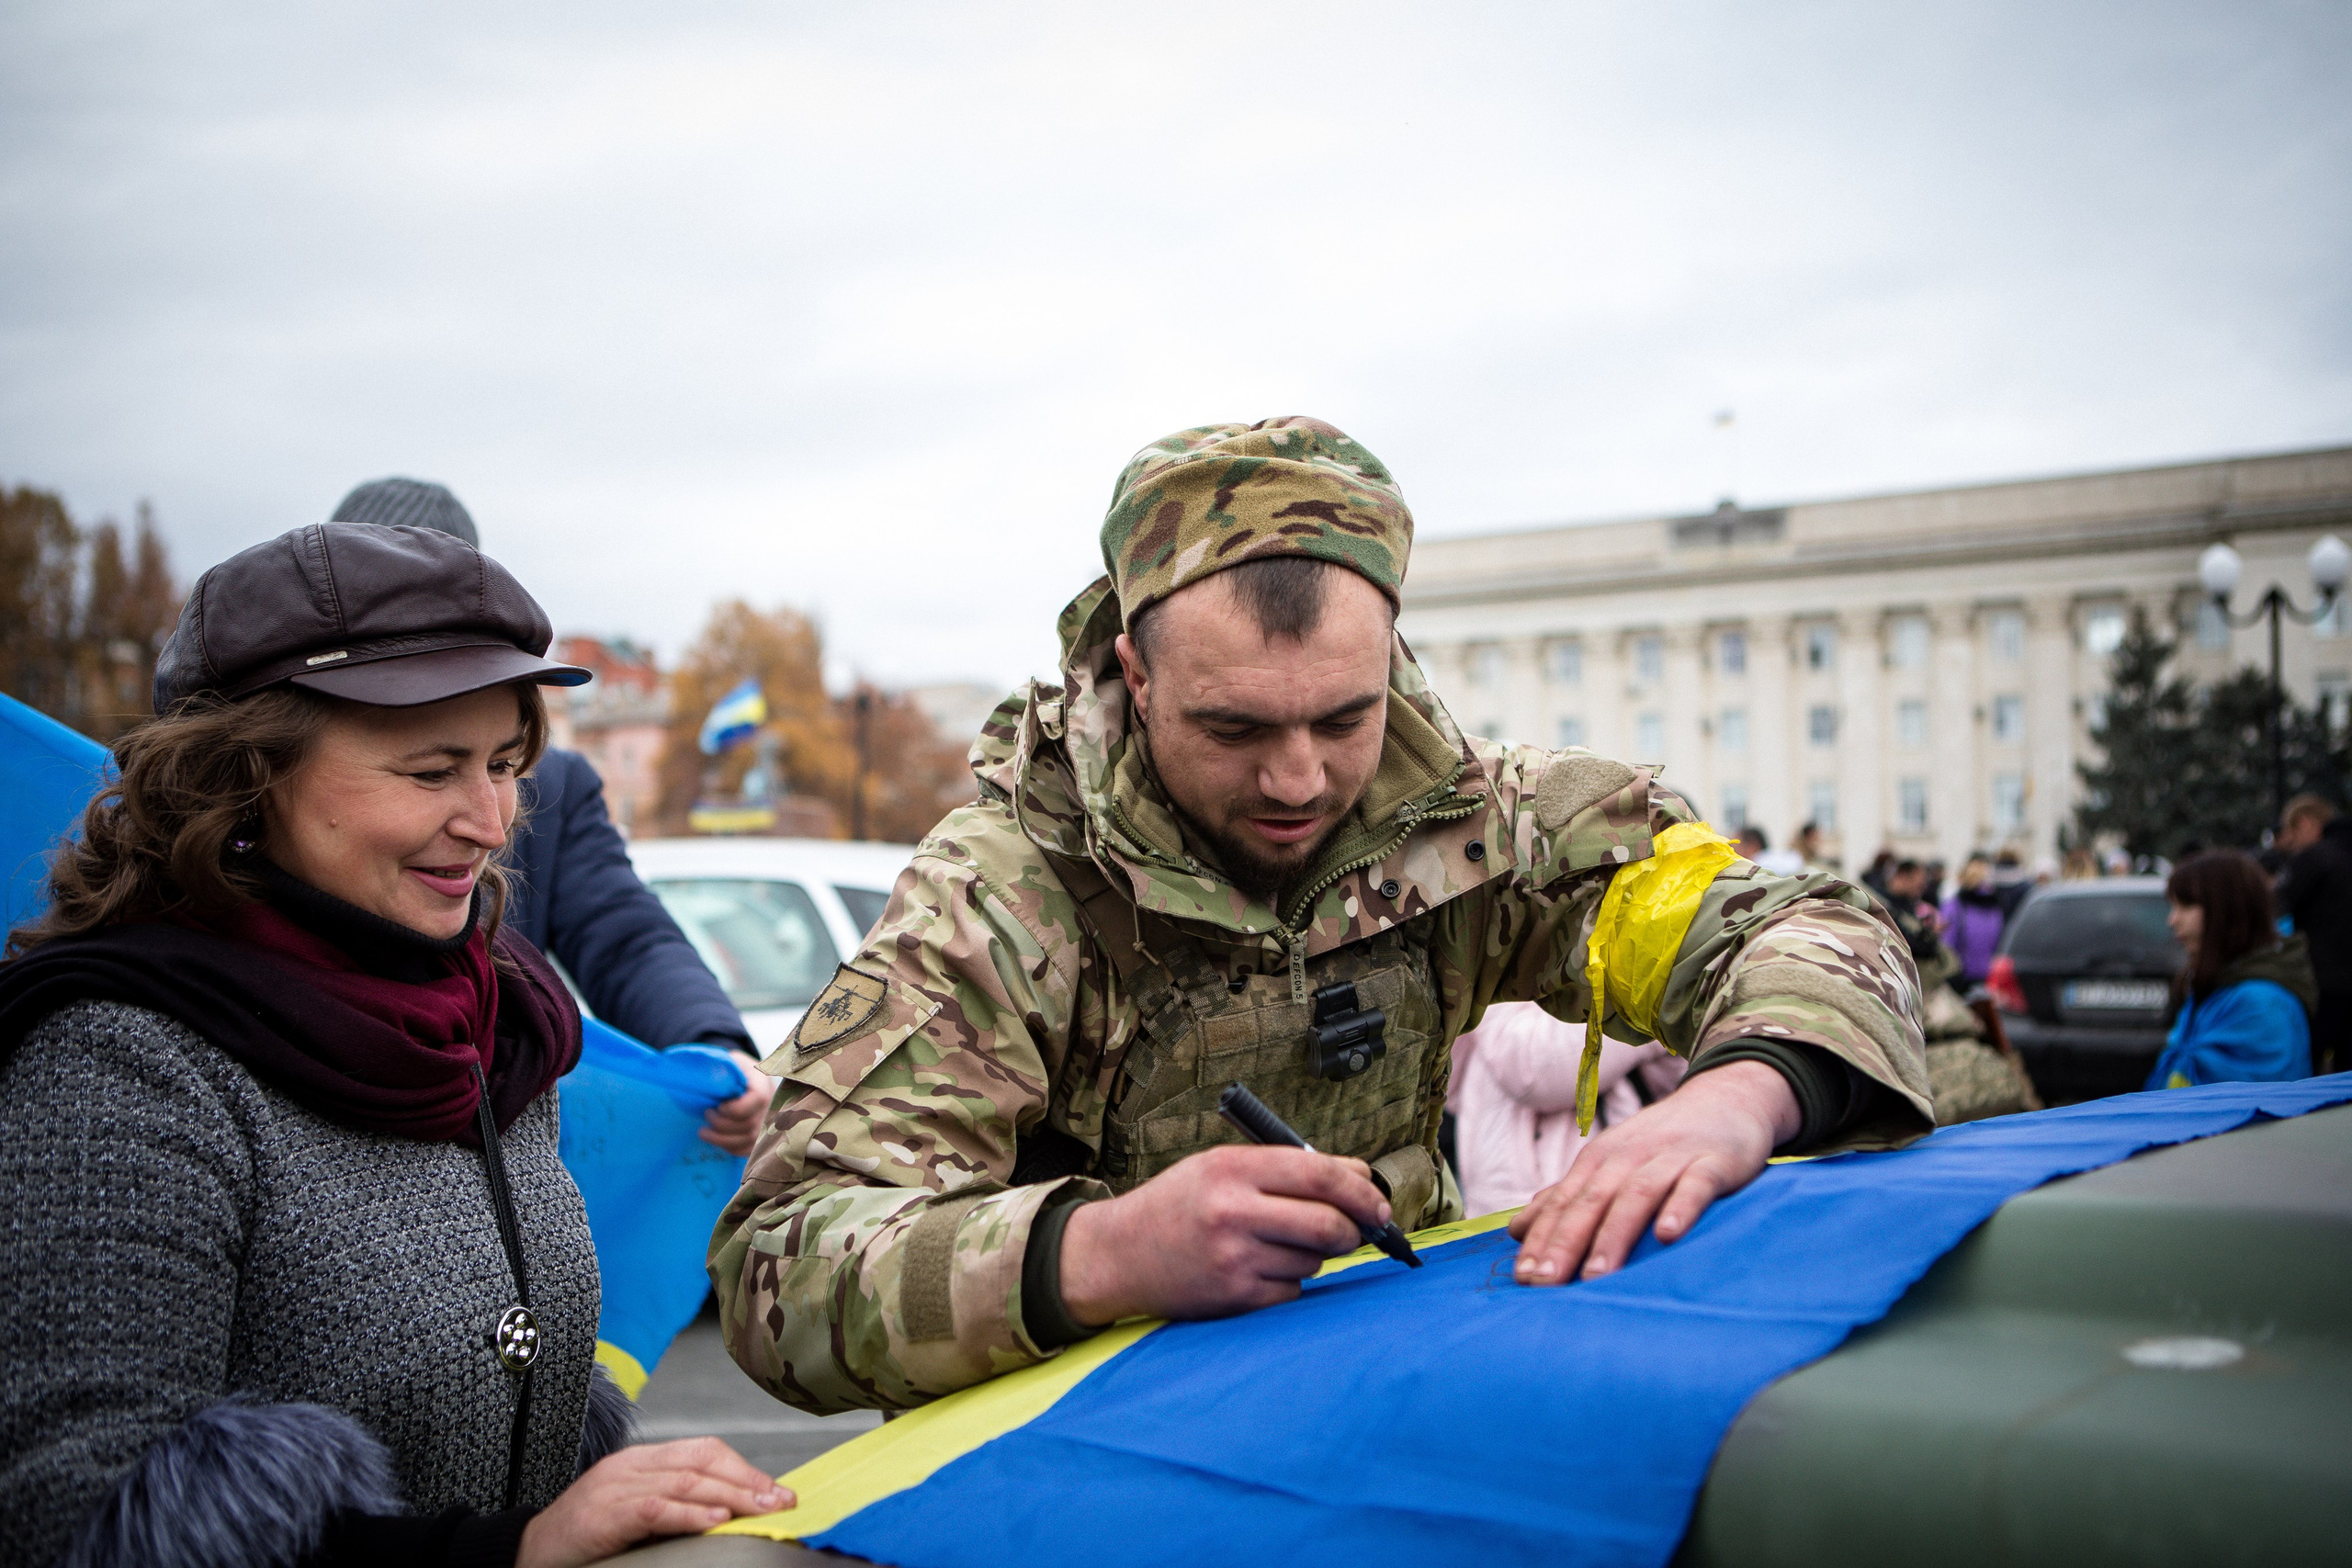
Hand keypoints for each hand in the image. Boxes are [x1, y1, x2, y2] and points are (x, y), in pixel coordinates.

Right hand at [516, 1437, 791, 1567]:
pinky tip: (715, 1519)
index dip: (744, 1469)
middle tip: (782, 1501)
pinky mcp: (604, 1514)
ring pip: (685, 1481)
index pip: (703, 1451)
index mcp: (641, 1461)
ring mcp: (615, 1487)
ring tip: (762, 1509)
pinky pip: (654, 1507)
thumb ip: (676, 1506)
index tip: (778, 1491)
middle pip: (701, 1462)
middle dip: (748, 1481)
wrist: (527, 1554)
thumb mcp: (637, 1514)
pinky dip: (689, 1513)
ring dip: (730, 1495)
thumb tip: (732, 1513)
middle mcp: (630, 1466)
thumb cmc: (586, 1539)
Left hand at [701, 1053, 773, 1156]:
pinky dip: (729, 1148)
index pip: (758, 1100)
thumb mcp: (728, 1061)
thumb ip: (721, 1067)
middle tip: (707, 1113)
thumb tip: (708, 1077)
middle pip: (749, 1124)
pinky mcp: (760, 1137)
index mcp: (763, 1083)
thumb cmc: (732, 1070)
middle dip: (721, 1124)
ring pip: (746, 1141)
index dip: (735, 1109)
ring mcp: (767, 1123)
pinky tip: (716, 1138)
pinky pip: (747, 1150)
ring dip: (720, 1139)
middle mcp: (771, 1105)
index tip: (719, 1106)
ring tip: (703, 1131)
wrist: (742, 1079)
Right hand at [1059, 1143, 1389, 1325]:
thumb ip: (1284, 1170)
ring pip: (1313, 1261)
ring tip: (1277, 1245)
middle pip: (1328, 1224)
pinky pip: (1292, 1291)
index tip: (1378, 1204)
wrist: (1119, 1254)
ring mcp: (1233, 1258)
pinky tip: (1257, 1270)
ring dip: (1313, 1256)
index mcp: (1232, 1167)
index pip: (1318, 1173)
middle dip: (1353, 1230)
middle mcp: (1232, 1211)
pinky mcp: (1233, 1297)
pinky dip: (1288, 1282)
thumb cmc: (1179, 1205)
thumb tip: (1359, 1181)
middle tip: (1355, 1231)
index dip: (1360, 1189)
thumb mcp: (1220, 1166)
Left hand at [1506, 1059, 1797, 1284]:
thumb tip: (1517, 1229)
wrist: (1726, 1100)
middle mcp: (1628, 1156)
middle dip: (1564, 1243)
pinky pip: (1695, 1186)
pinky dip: (1680, 1209)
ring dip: (1614, 1237)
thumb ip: (1567, 1197)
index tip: (1523, 1278)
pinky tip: (1668, 1236)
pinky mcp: (1712, 1162)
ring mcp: (1670, 1157)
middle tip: (1545, 1283)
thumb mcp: (1611, 1164)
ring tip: (1596, 1277)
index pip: (1563, 1203)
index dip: (1541, 1240)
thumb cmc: (1661, 1144)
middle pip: (1591, 1201)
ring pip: (1636, 1197)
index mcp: (1599, 1161)